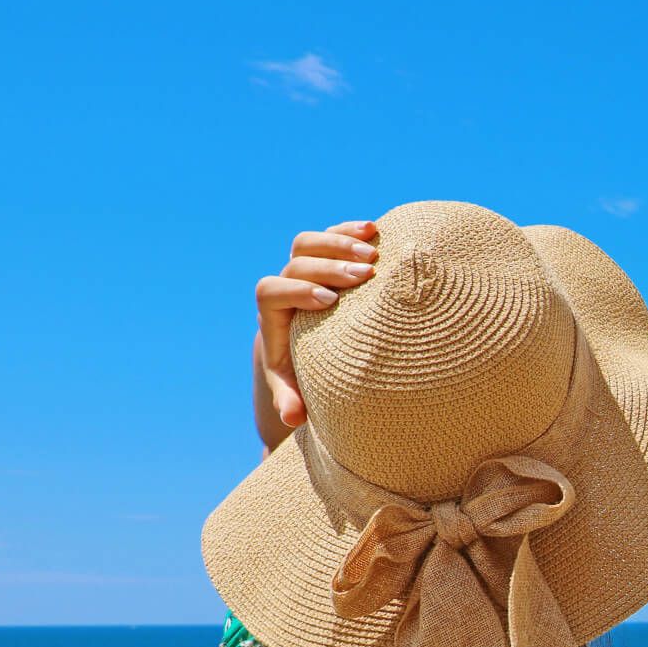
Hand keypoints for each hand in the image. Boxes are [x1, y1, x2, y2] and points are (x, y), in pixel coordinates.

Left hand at [253, 220, 378, 436]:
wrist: (304, 344)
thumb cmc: (303, 370)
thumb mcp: (295, 387)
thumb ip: (290, 399)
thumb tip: (292, 416)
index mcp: (272, 313)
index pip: (271, 291)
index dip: (297, 292)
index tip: (328, 301)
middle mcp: (285, 283)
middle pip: (296, 261)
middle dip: (329, 266)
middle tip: (364, 275)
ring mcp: (303, 266)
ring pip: (309, 242)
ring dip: (341, 243)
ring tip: (374, 256)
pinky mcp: (325, 256)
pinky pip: (331, 234)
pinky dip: (351, 230)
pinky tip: (376, 230)